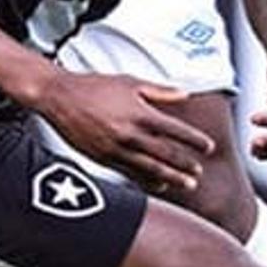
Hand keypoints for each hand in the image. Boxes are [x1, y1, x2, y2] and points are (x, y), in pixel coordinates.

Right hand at [31, 72, 213, 192]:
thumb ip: (159, 91)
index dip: (195, 140)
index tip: (208, 147)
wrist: (59, 97)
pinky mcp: (104, 158)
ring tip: (187, 184)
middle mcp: (131, 133)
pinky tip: (158, 185)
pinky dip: (148, 180)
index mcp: (140, 112)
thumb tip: (184, 94)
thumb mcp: (129, 82)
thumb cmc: (93, 87)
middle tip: (199, 171)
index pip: (176, 130)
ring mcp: (117, 148)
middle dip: (186, 164)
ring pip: (151, 168)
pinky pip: (131, 173)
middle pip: (167, 153)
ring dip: (172, 177)